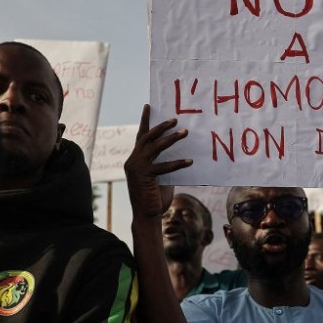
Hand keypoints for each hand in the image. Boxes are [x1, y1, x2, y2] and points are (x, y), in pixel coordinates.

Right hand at [124, 104, 191, 222]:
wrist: (146, 216)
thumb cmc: (155, 199)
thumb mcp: (161, 178)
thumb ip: (166, 165)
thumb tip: (180, 155)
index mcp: (135, 160)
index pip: (140, 136)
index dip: (145, 121)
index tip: (148, 106)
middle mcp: (133, 161)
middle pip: (147, 137)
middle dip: (161, 126)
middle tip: (175, 119)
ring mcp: (136, 167)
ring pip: (154, 147)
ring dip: (171, 139)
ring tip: (185, 132)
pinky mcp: (143, 176)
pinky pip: (163, 166)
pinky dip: (177, 163)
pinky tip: (189, 161)